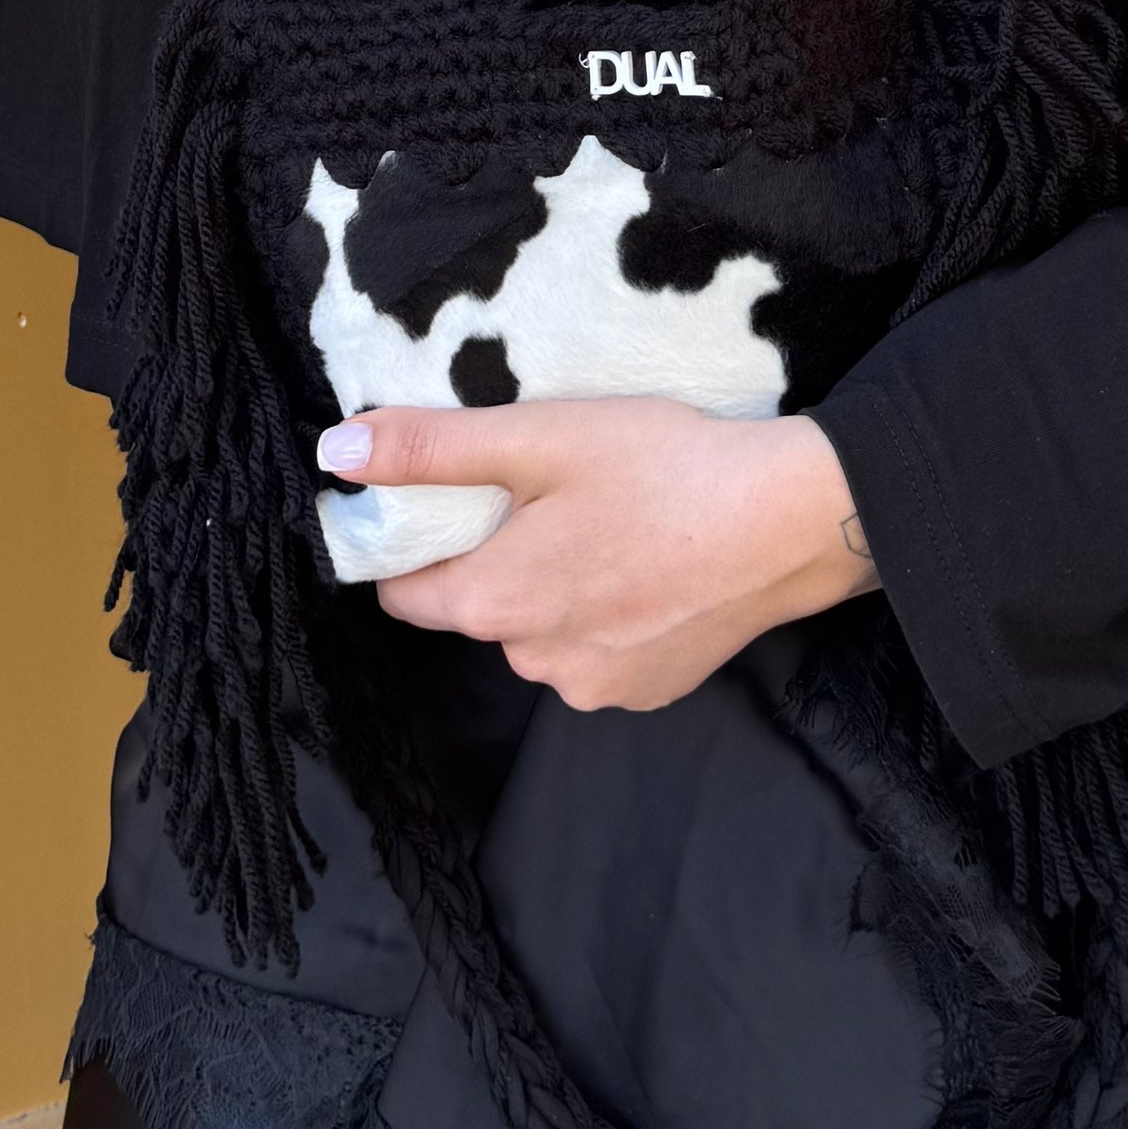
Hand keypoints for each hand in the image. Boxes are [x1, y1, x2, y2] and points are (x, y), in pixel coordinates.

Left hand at [319, 399, 880, 710]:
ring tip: (614, 527)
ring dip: (559, 591)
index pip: (404, 593)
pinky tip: (653, 568)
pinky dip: (613, 616)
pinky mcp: (652, 691)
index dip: (413, 545)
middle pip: (480, 610)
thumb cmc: (662, 469)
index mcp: (493, 604)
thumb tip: (336, 454)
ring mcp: (598, 686)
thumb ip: (430, 449)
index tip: (450, 502)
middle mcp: (534, 662)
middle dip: (500, 561)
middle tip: (553, 495)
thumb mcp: (536, 437)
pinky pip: (601, 653)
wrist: (792, 520)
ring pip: (544, 632)